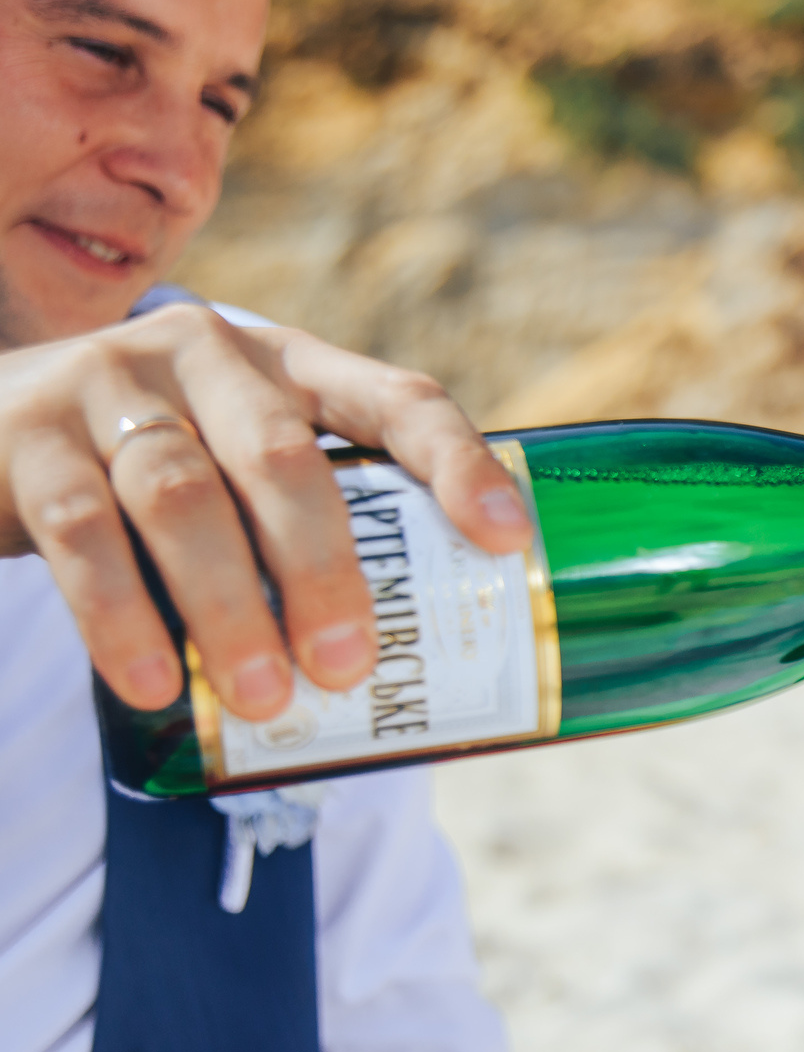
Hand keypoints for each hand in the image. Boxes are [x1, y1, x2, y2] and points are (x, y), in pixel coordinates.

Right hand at [0, 303, 529, 719]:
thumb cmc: (154, 471)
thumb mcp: (238, 464)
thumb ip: (314, 521)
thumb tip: (422, 668)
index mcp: (290, 364)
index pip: (397, 399)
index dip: (458, 464)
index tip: (508, 541)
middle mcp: (206, 354)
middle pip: (285, 459)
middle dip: (324, 569)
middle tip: (348, 668)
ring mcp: (110, 383)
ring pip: (182, 498)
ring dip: (227, 607)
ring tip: (262, 697)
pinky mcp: (25, 434)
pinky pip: (80, 529)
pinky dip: (119, 615)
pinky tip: (152, 683)